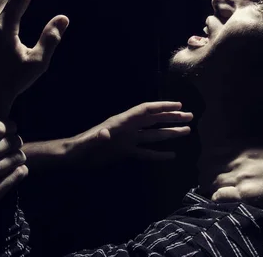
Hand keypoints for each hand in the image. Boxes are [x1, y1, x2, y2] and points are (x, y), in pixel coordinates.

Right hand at [0, 121, 27, 252]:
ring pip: (12, 160)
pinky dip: (21, 171)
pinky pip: (14, 178)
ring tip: (19, 156)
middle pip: (5, 144)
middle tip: (17, 142)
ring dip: (19, 156)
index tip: (12, 127)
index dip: (6, 126)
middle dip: (15, 141)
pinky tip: (20, 170)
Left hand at [67, 101, 192, 163]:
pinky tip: (171, 155)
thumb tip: (106, 133)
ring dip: (169, 132)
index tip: (178, 105)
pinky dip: (158, 153)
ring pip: (153, 135)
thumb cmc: (78, 148)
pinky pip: (146, 152)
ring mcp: (128, 140)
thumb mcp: (87, 142)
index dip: (162, 106)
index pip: (146, 111)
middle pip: (154, 120)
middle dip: (171, 117)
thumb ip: (97, 137)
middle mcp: (128, 129)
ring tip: (186, 131)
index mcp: (121, 122)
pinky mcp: (125, 152)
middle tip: (190, 116)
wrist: (72, 157)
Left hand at [207, 141, 262, 213]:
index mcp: (248, 146)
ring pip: (210, 180)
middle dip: (205, 176)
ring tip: (215, 194)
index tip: (210, 170)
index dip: (208, 162)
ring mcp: (244, 175)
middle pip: (207, 166)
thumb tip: (248, 158)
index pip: (213, 151)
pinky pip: (220, 195)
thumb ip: (257, 153)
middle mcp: (241, 158)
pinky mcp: (249, 193)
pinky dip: (217, 199)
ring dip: (210, 188)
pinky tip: (222, 202)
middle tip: (209, 185)